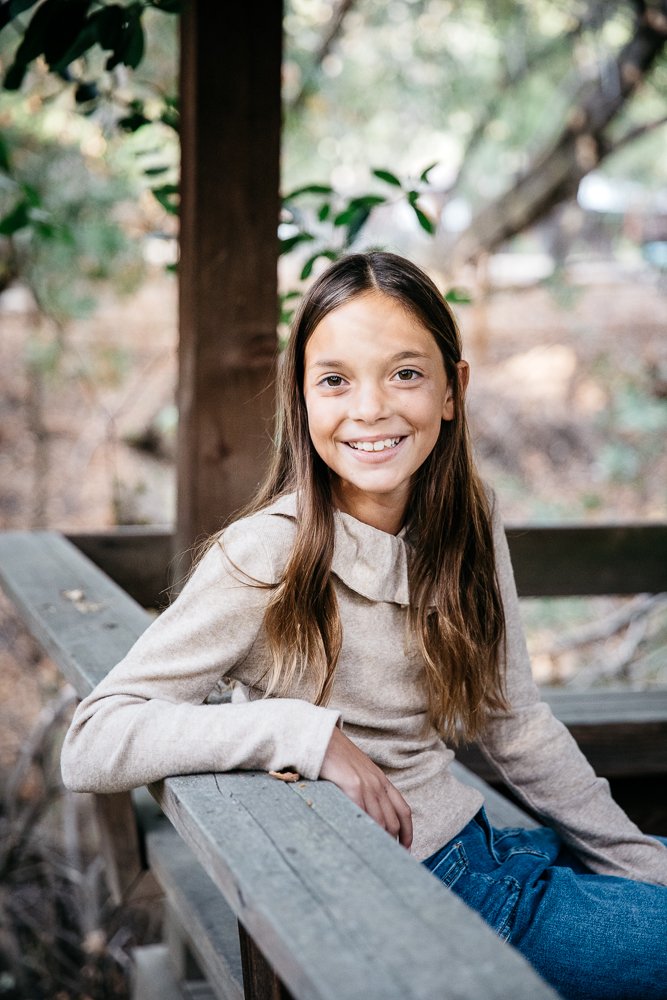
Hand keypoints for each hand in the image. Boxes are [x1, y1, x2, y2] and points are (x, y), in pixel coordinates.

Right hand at [320, 726, 412, 848]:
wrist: (322, 737)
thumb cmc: (335, 756)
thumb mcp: (358, 772)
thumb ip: (366, 790)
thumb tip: (367, 814)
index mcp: (382, 780)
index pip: (404, 811)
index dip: (408, 833)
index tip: (405, 849)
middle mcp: (378, 784)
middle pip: (393, 822)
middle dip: (393, 843)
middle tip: (387, 860)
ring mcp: (367, 785)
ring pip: (379, 822)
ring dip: (378, 841)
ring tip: (372, 857)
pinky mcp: (352, 786)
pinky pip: (362, 814)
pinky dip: (362, 830)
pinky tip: (358, 841)